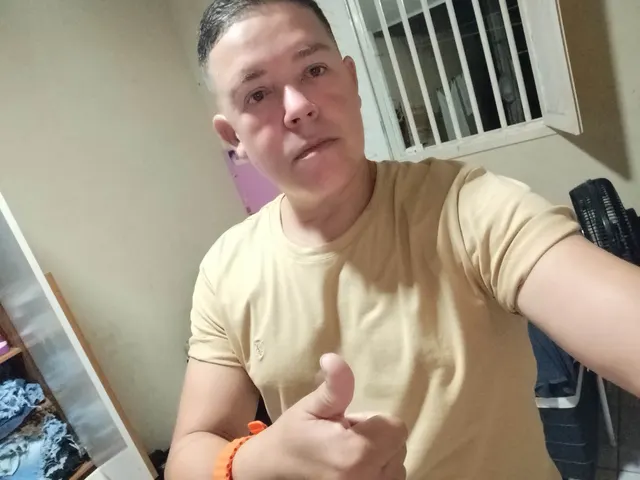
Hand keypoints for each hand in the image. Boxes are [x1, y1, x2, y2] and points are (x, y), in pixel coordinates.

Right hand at [234, 353, 407, 478]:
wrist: (273, 472)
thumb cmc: (294, 436)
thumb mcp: (312, 407)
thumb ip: (334, 386)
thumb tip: (333, 358)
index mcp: (357, 453)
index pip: (395, 427)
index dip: (372, 421)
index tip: (347, 425)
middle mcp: (369, 478)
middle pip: (397, 446)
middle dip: (376, 437)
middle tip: (343, 438)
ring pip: (396, 465)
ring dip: (378, 457)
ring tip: (346, 455)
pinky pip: (389, 479)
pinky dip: (376, 472)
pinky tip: (352, 469)